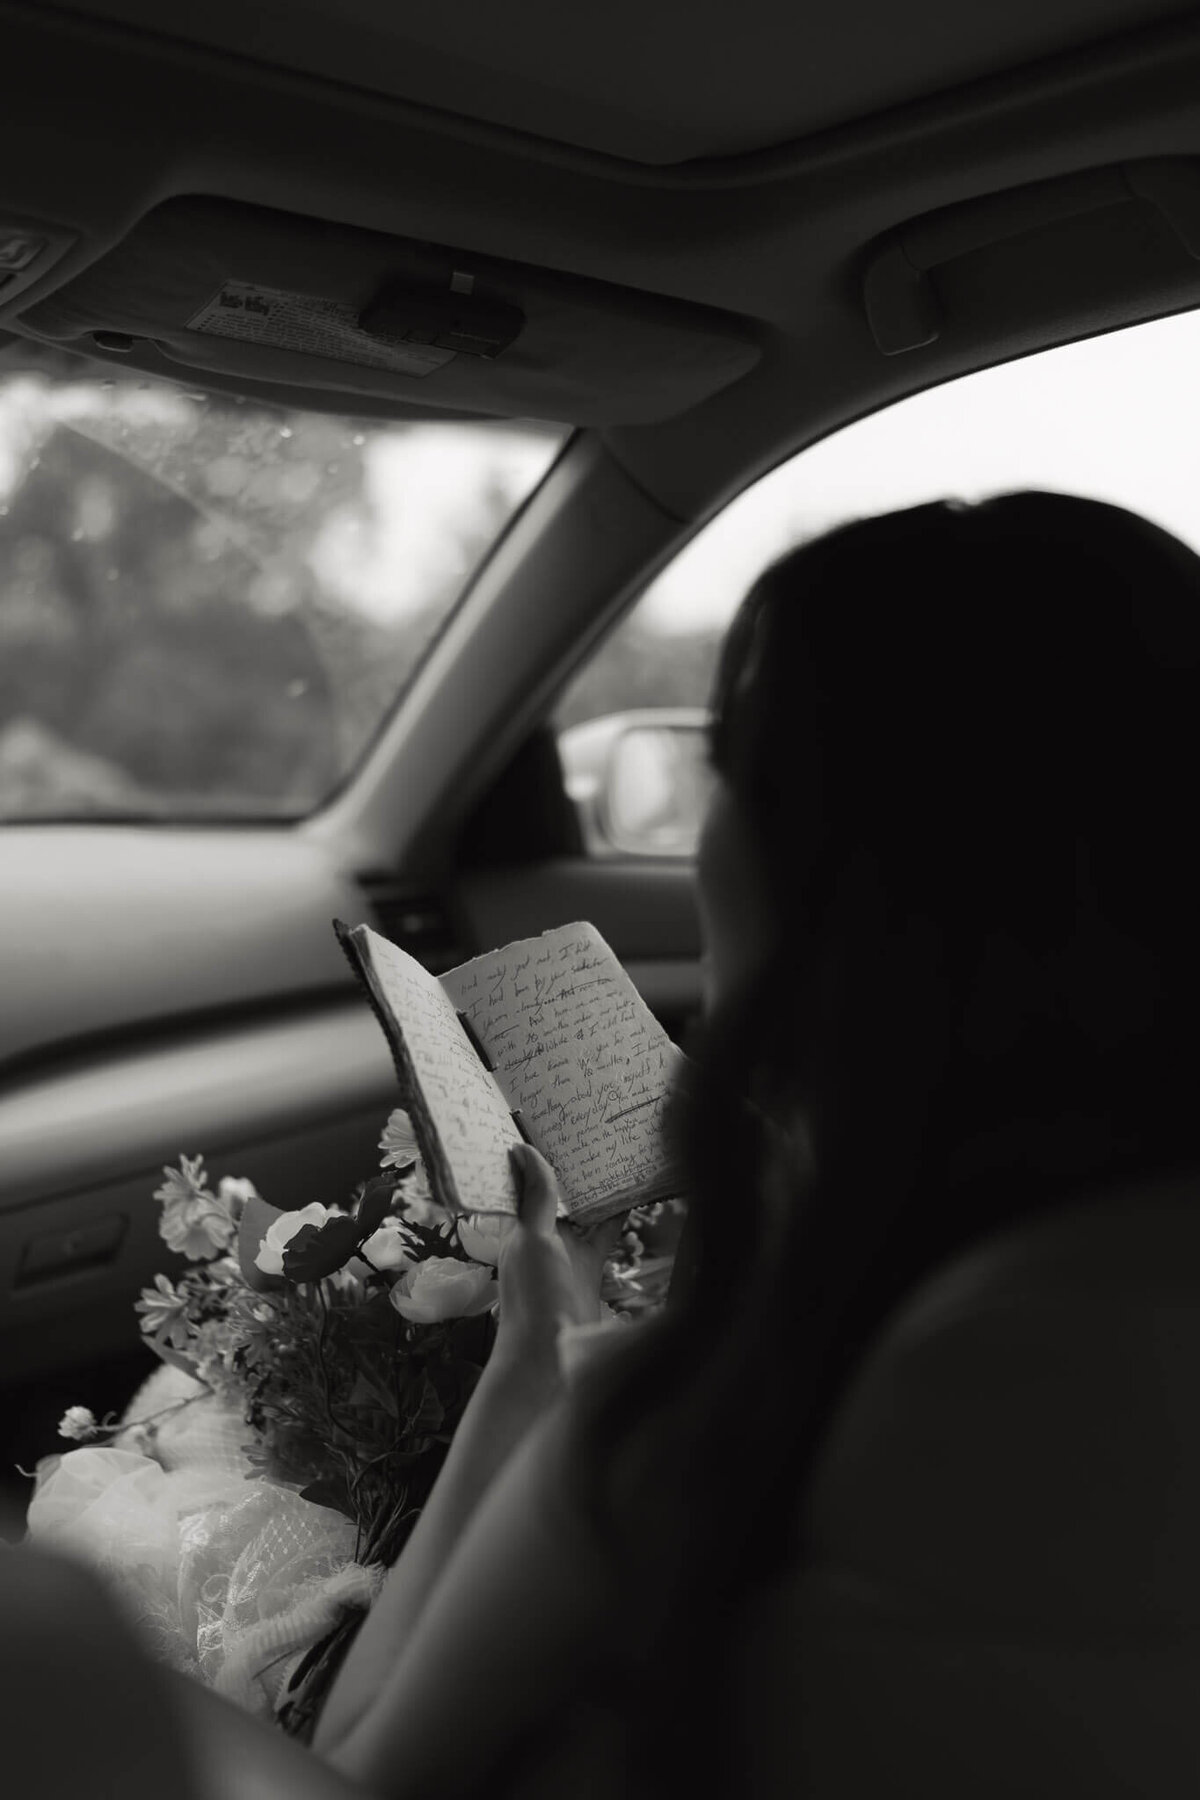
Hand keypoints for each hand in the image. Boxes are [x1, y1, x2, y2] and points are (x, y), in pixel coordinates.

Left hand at [491, 1145, 619, 1363]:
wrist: (549, 1359)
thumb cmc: (535, 1299)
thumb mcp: (533, 1240)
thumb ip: (534, 1198)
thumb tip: (522, 1148)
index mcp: (519, 1225)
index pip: (526, 1181)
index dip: (537, 1153)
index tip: (553, 1120)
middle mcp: (541, 1235)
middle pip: (558, 1191)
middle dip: (573, 1165)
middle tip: (595, 1127)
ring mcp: (567, 1252)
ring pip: (584, 1209)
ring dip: (598, 1187)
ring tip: (618, 1151)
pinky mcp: (589, 1268)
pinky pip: (605, 1234)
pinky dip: (618, 1216)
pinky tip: (636, 1194)